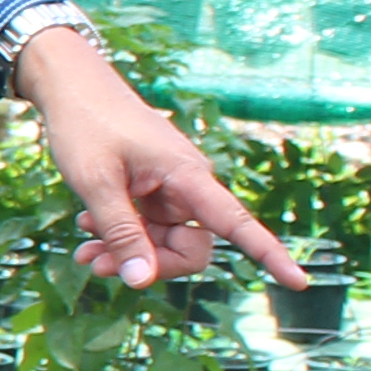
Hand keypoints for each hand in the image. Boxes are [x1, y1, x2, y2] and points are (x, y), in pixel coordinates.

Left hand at [18, 28, 300, 290]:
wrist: (71, 87)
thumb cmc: (85, 126)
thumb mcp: (96, 182)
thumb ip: (120, 231)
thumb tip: (142, 282)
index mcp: (189, 177)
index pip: (237, 224)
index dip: (269, 255)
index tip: (299, 283)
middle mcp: (188, 187)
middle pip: (192, 250)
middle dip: (148, 265)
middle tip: (94, 264)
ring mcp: (169, 192)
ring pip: (162, 245)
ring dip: (124, 254)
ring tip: (83, 252)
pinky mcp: (151, 194)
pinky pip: (146, 231)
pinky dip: (117, 238)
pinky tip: (87, 230)